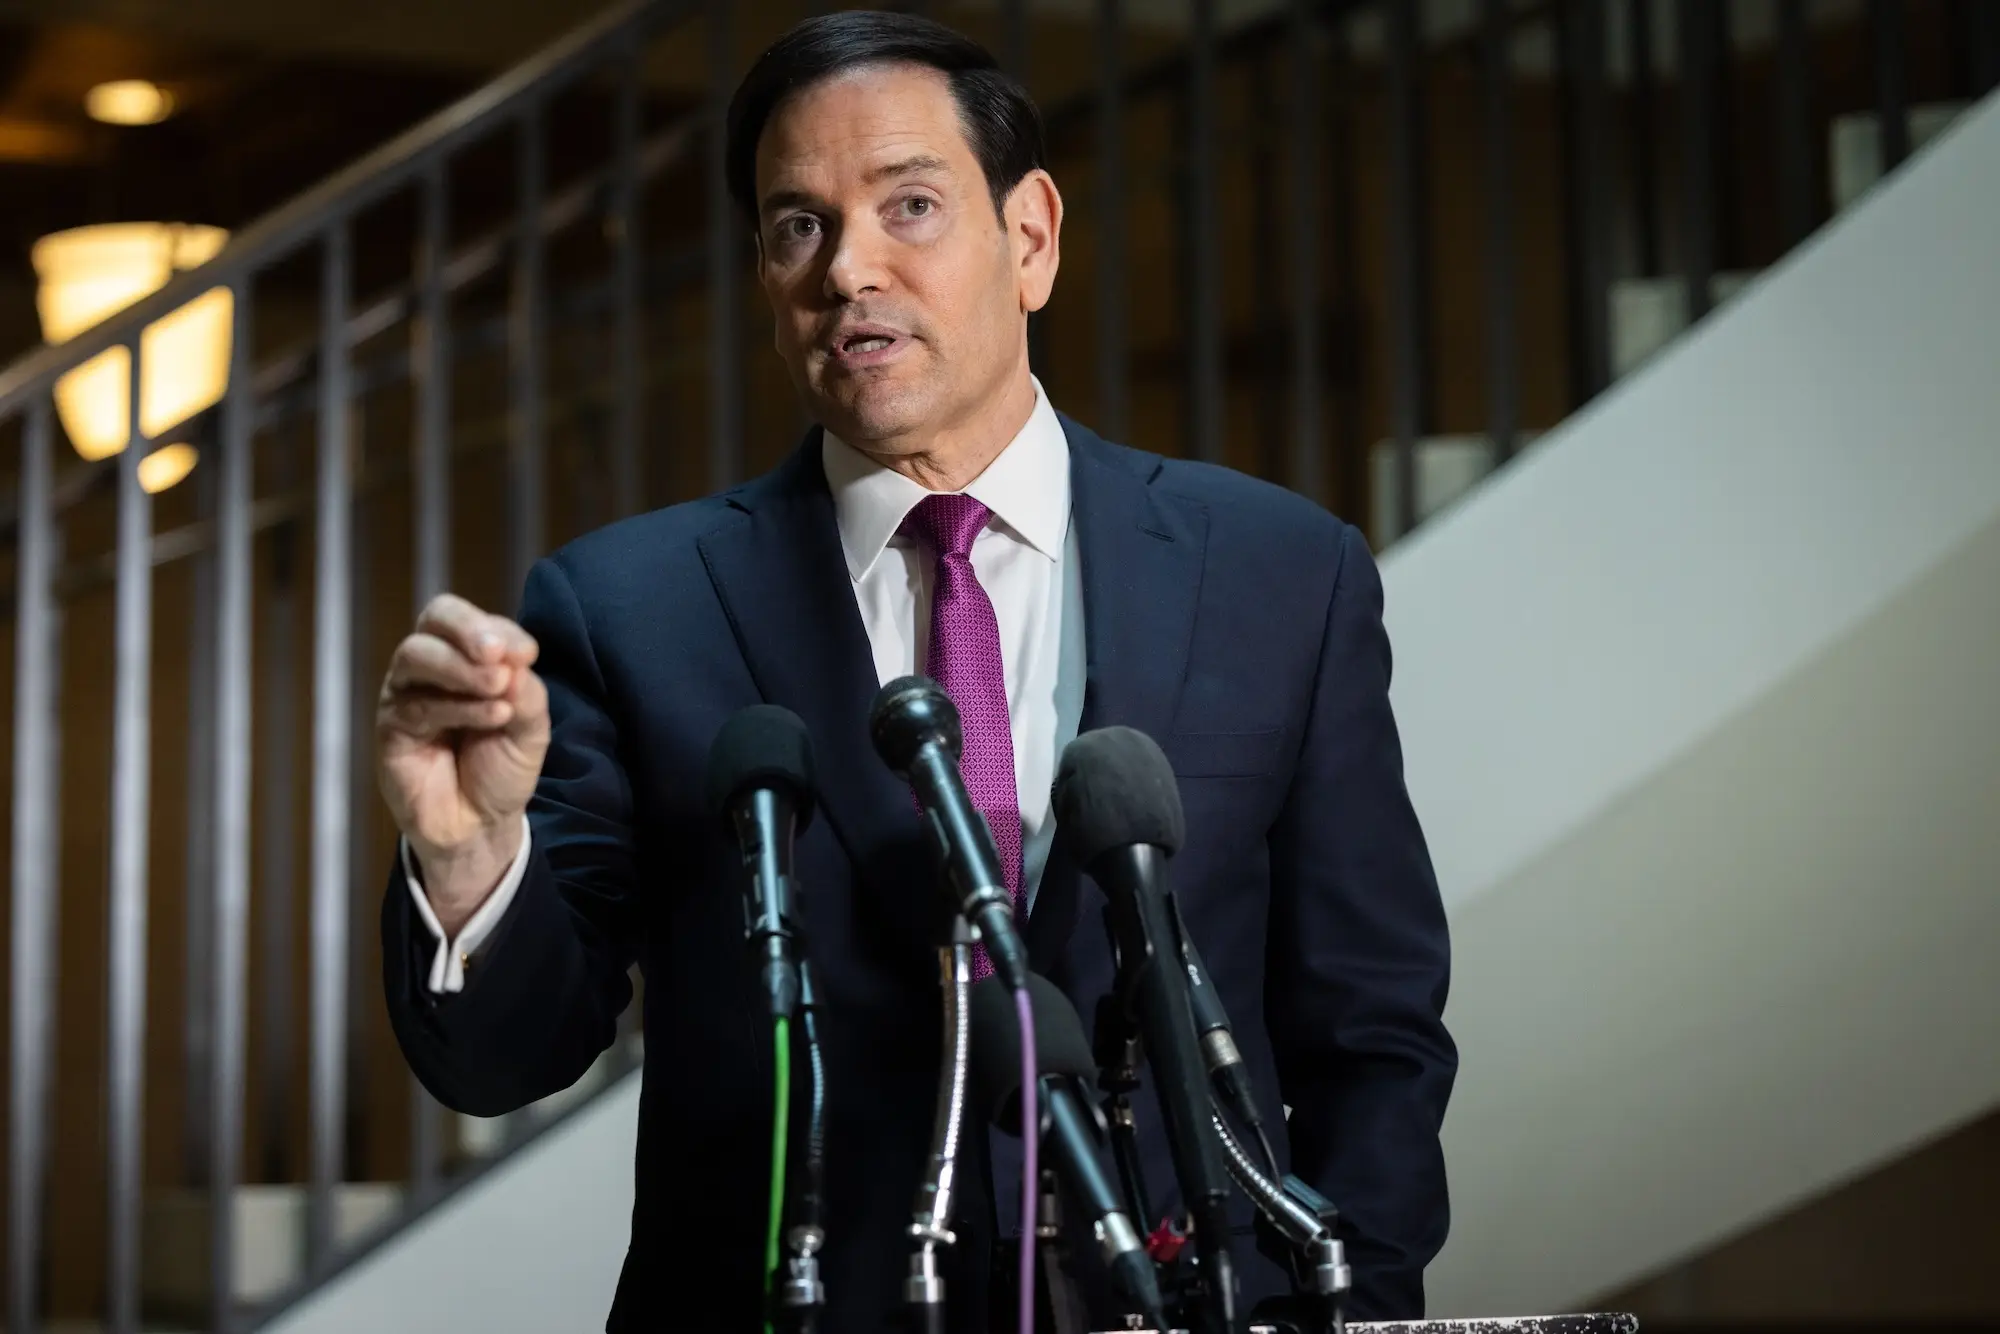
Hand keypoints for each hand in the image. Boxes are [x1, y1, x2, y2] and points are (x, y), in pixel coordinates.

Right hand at [376, 594, 548, 932]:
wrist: (481, 823)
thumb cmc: (502, 766)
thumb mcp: (530, 726)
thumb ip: (525, 689)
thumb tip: (512, 660)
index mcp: (464, 655)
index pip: (467, 619)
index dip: (494, 626)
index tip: (528, 653)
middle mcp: (431, 666)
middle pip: (434, 619)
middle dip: (468, 631)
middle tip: (497, 654)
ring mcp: (406, 693)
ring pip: (416, 655)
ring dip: (461, 668)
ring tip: (499, 687)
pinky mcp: (391, 727)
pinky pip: (416, 705)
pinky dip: (459, 707)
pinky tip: (494, 716)